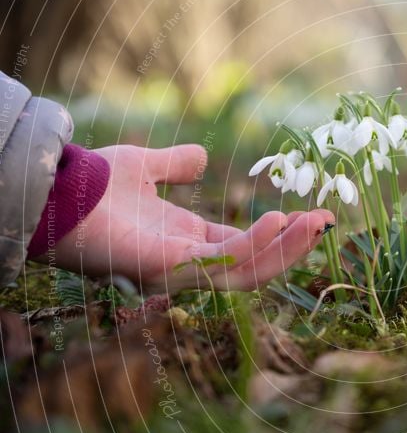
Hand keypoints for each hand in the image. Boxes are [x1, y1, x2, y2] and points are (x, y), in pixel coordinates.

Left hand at [41, 144, 333, 292]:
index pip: (247, 247)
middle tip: (326, 222)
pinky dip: (254, 244)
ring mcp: (179, 269)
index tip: (315, 214)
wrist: (54, 190)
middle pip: (256, 266)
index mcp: (189, 241)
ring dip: (285, 251)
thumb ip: (177, 165)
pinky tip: (279, 221)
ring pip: (247, 273)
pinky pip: (222, 263)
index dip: (282, 234)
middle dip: (294, 248)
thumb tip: (205, 158)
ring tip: (314, 223)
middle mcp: (189, 261)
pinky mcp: (168, 267)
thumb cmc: (92, 184)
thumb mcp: (146, 166)